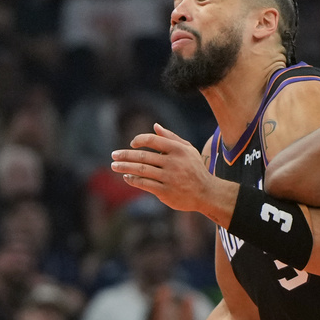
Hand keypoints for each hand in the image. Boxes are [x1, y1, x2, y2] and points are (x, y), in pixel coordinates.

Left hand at [111, 124, 233, 218]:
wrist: (206, 192)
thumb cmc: (195, 169)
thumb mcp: (188, 150)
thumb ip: (172, 138)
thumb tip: (155, 126)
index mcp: (178, 149)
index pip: (152, 140)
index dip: (139, 140)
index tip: (131, 144)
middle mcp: (173, 162)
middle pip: (143, 156)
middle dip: (125, 155)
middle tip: (113, 155)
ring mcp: (169, 178)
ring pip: (141, 170)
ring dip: (125, 167)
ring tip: (114, 166)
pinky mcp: (165, 192)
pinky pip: (144, 184)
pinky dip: (133, 179)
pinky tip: (127, 177)